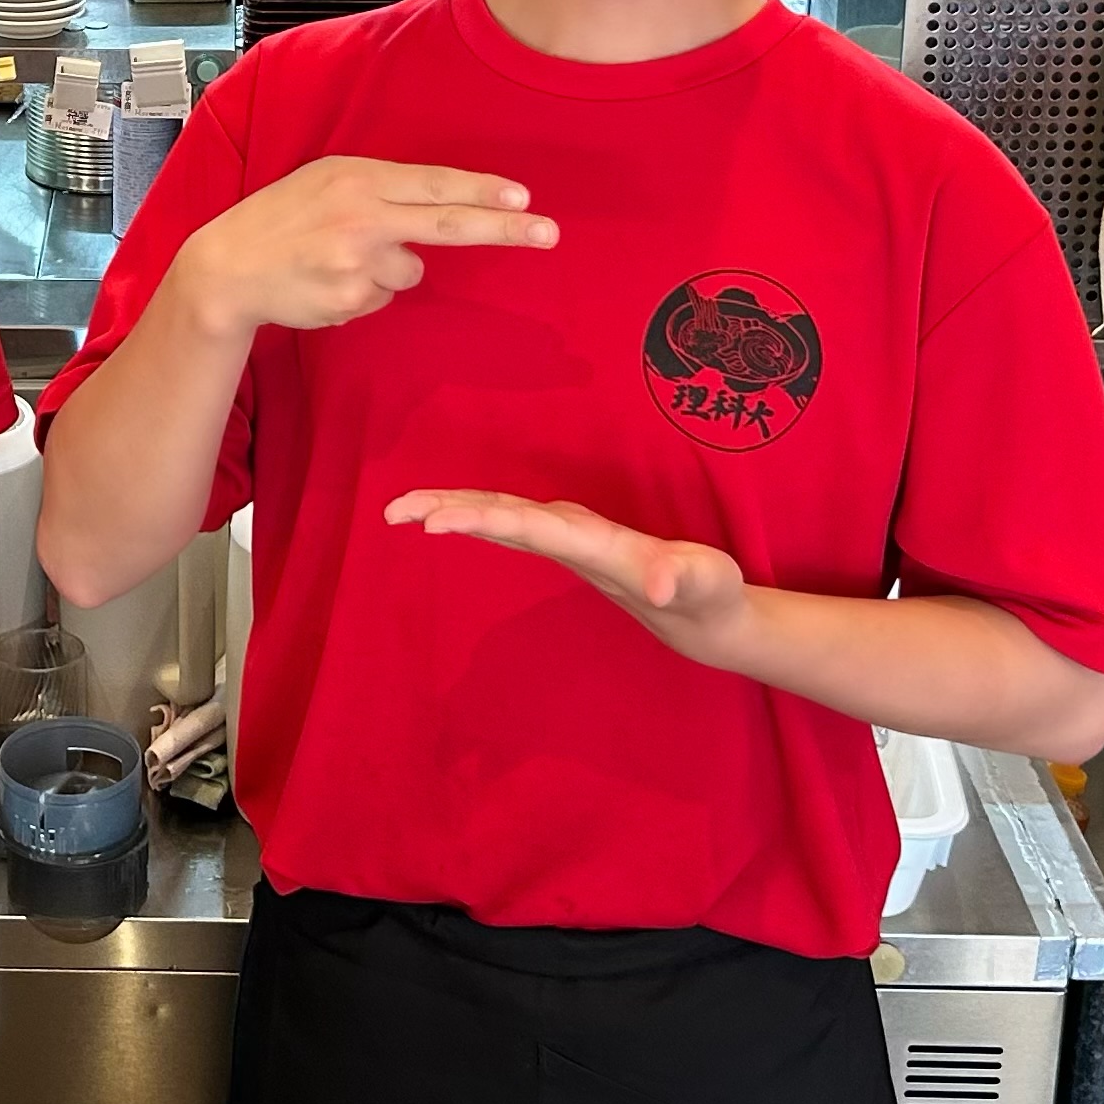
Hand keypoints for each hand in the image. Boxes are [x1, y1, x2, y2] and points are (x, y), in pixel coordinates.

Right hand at [171, 156, 554, 339]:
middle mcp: (361, 218)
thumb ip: (378, 189)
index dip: (481, 190)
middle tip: (549, 232)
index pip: (433, 184)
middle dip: (504, 228)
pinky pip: (381, 298)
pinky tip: (325, 282)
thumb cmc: (281, 218)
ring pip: (410, 272)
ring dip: (387, 270)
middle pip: (447, 224)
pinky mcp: (349, 300)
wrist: (226, 268)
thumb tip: (437, 207)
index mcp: (356, 180)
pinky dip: (362, 293)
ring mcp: (356, 263)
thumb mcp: (325, 181)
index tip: (523, 196)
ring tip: (336, 261)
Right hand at [386, 489, 749, 661]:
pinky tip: (439, 518)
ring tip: (398, 511)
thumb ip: (684, 579)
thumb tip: (660, 584)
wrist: (708, 597)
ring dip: (450, 506)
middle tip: (395, 511)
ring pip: (497, 510)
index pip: (530, 524)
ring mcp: (565, 532)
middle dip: (449, 505)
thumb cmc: (707, 592)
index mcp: (597, 538)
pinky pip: (505, 522)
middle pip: (502, 508)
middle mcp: (575, 527)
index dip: (483, 520)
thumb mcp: (706, 587)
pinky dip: (469, 516)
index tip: (436, 523)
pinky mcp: (560, 542)